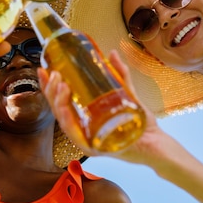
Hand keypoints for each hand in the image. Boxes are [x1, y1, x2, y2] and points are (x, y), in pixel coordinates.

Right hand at [39, 50, 168, 163]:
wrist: (157, 142)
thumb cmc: (141, 124)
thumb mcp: (128, 93)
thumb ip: (120, 74)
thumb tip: (112, 53)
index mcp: (84, 117)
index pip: (61, 100)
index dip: (49, 85)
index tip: (44, 69)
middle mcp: (82, 128)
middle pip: (58, 109)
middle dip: (52, 90)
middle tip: (55, 74)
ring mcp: (86, 139)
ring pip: (63, 121)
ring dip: (58, 102)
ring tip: (61, 86)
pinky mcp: (93, 149)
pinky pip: (74, 136)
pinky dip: (67, 122)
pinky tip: (65, 108)